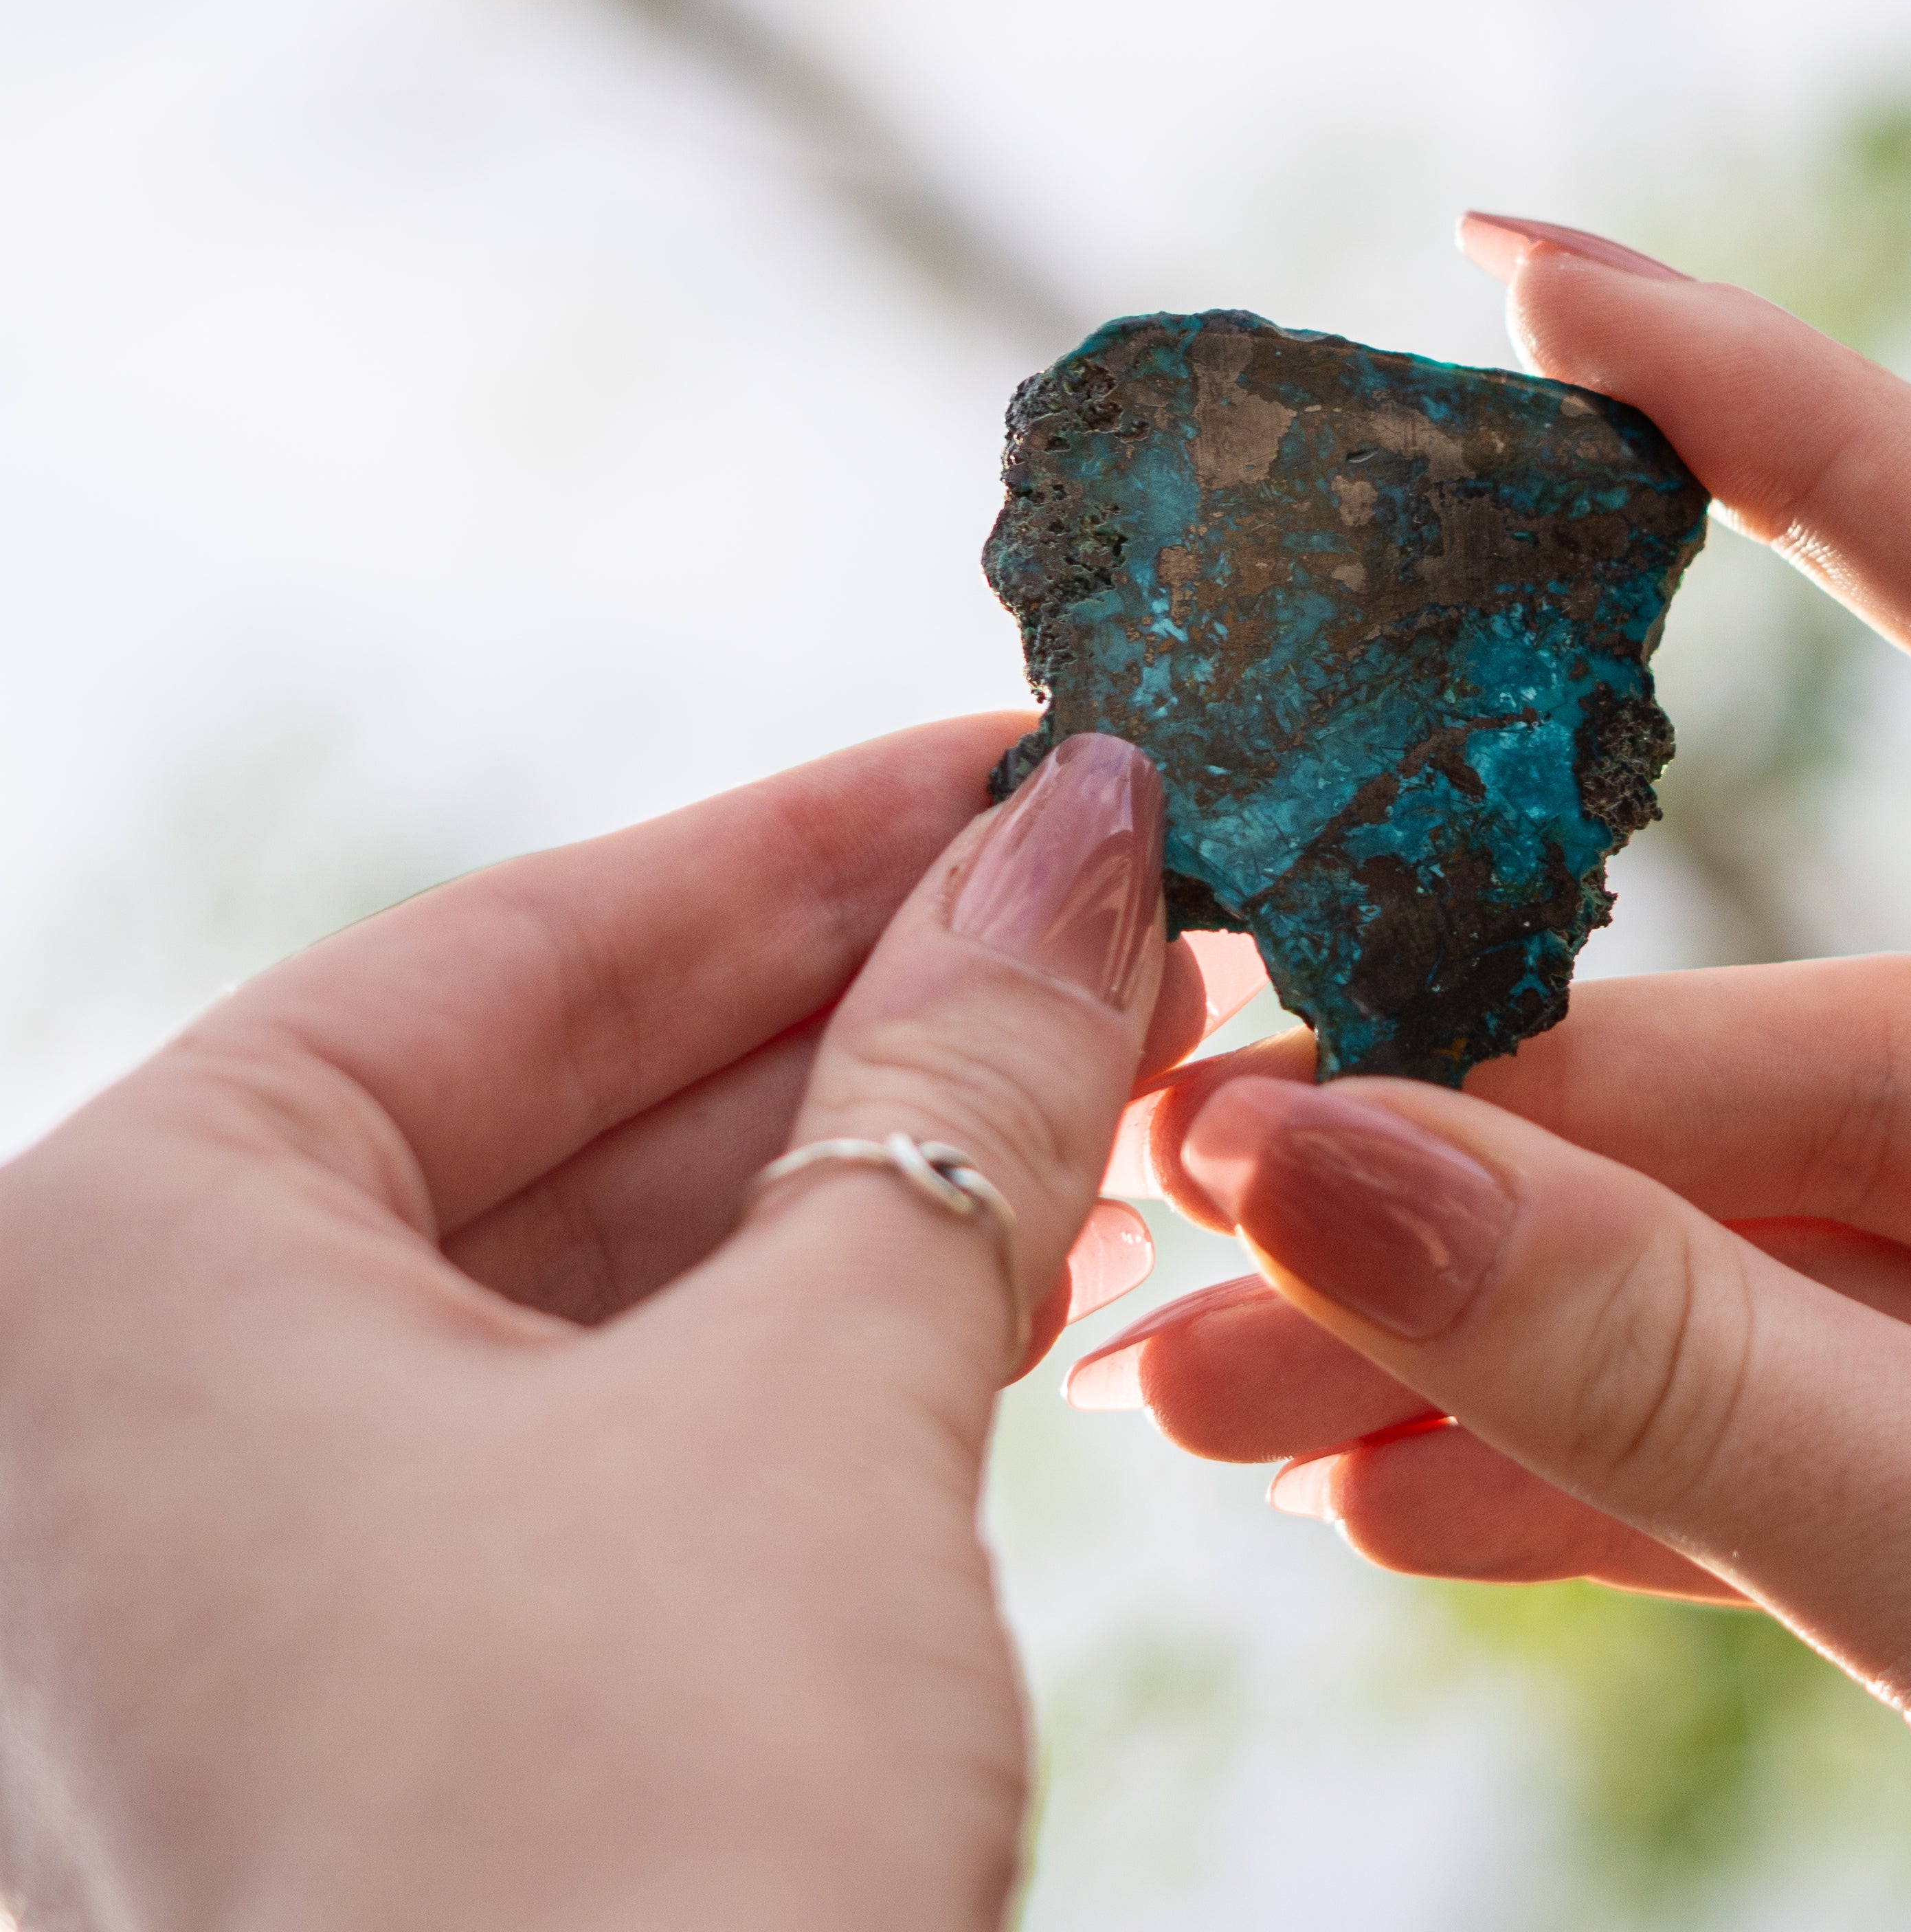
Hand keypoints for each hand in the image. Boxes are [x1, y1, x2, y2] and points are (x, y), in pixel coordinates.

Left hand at [0, 715, 1253, 1931]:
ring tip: (1121, 1062)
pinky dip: (826, 1343)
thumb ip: (954, 1091)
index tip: (1017, 769)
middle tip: (1117, 917)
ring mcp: (251, 1584)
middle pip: (569, 1113)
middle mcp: (127, 1417)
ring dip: (876, 1175)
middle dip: (872, 1013)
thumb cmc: (620, 1857)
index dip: (807, 841)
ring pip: (612, 1282)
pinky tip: (1026, 1260)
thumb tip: (1090, 830)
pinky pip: (625, 1440)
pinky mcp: (401, 1710)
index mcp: (109, 1279)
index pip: (516, 955)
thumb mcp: (815, 1400)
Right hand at [1081, 222, 1910, 1929]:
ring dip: (1508, 1323)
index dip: (1826, 443)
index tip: (1561, 293)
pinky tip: (1387, 1482)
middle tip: (1211, 1170)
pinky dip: (1610, 1468)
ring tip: (1222, 1375)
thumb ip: (1689, 1381)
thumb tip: (1308, 1155)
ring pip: (1792, 1273)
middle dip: (1512, 1140)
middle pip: (1844, 1064)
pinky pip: (1823, 1444)